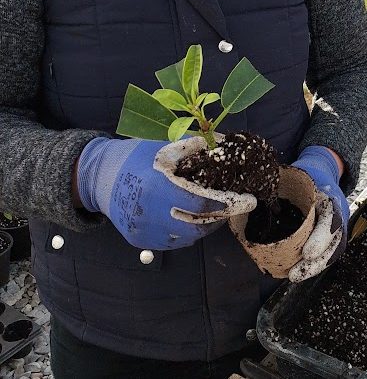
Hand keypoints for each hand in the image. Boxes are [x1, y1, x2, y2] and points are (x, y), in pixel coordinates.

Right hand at [76, 137, 255, 249]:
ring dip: (206, 225)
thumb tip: (226, 146)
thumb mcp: (164, 145)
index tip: (246, 198)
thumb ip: (194, 148)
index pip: (200, 201)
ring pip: (187, 236)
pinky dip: (188, 231)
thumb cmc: (137, 156)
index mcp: (157, 186)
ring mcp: (145, 230)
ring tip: (216, 210)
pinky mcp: (141, 241)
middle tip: (235, 206)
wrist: (101, 177)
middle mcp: (150, 212)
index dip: (225, 201)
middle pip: (197, 224)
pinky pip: (173, 241)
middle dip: (219, 216)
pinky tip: (194, 217)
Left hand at [289, 146, 348, 281]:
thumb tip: (254, 186)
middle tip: (295, 274)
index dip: (321, 237)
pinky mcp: (329, 236)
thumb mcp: (298, 172)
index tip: (307, 252)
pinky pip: (325, 252)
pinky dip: (313, 264)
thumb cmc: (305, 175)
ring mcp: (336, 226)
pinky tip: (296, 272)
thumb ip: (280, 179)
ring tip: (294, 276)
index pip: (331, 218)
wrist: (321, 173)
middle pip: (334, 242)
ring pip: (331, 251)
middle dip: (317, 262)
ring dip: (314, 267)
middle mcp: (337, 214)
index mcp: (330, 197)